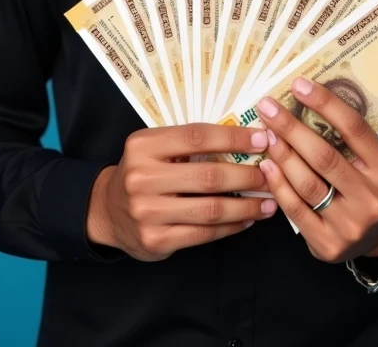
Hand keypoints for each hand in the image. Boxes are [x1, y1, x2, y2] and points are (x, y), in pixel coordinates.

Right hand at [86, 123, 276, 260]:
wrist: (107, 211)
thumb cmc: (142, 171)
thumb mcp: (154, 147)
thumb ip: (188, 143)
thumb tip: (244, 139)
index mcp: (144, 145)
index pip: (197, 136)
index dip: (233, 138)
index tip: (262, 139)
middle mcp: (142, 177)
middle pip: (208, 175)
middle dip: (247, 175)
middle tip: (271, 174)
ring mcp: (147, 212)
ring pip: (210, 209)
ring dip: (246, 206)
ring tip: (269, 202)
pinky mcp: (155, 240)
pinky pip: (203, 233)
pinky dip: (231, 227)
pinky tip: (247, 220)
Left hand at [256, 77, 377, 263]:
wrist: (377, 239)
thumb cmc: (367, 187)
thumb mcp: (371, 163)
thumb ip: (346, 139)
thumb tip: (303, 98)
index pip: (354, 129)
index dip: (325, 103)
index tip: (298, 84)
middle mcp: (372, 199)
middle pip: (324, 156)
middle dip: (291, 127)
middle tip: (267, 107)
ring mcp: (351, 225)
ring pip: (307, 183)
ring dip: (281, 154)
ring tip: (265, 133)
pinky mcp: (328, 245)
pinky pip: (295, 209)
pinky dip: (277, 184)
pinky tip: (266, 164)